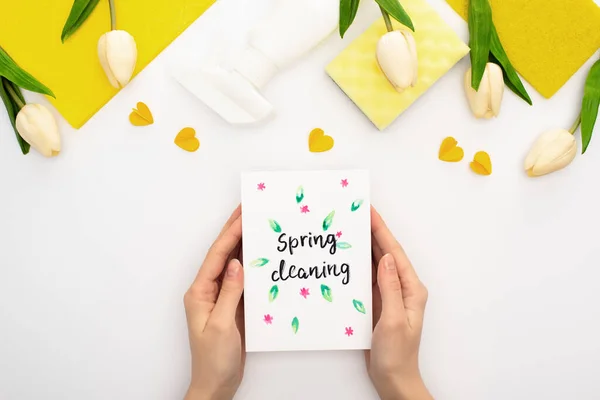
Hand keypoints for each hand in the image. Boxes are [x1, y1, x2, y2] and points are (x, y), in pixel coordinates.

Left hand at [184, 206, 244, 399]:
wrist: (215, 385)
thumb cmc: (213, 360)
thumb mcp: (222, 326)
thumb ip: (230, 293)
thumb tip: (238, 264)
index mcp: (200, 292)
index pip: (217, 256)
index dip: (230, 233)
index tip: (243, 215)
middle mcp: (209, 291)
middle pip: (223, 255)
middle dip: (234, 230)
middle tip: (248, 209)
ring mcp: (221, 298)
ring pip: (233, 264)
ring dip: (244, 244)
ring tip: (257, 224)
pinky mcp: (232, 306)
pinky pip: (243, 280)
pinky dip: (252, 265)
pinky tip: (261, 256)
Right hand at [366, 207, 431, 399]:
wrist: (393, 379)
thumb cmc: (397, 355)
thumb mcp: (393, 320)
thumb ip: (389, 288)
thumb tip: (386, 258)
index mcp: (411, 289)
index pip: (394, 253)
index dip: (381, 230)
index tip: (369, 212)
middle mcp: (401, 288)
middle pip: (385, 253)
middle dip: (372, 232)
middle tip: (356, 213)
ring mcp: (389, 295)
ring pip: (375, 264)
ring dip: (364, 246)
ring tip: (350, 228)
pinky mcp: (378, 303)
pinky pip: (368, 278)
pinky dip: (358, 266)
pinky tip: (348, 258)